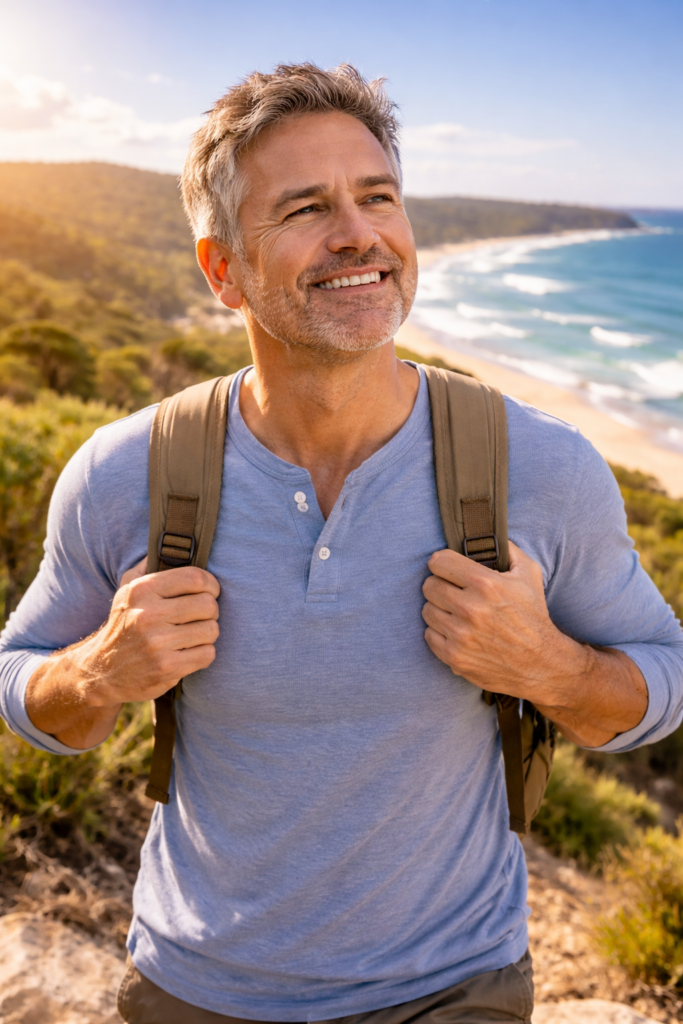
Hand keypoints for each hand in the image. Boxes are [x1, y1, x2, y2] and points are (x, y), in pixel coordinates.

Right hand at [26, 560, 219, 747]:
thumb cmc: (123, 625)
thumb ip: (147, 566)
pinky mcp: (166, 668)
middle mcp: (148, 615)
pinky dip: (203, 654)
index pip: (195, 578)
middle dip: (210, 611)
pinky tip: (188, 652)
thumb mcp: (126, 590)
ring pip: (211, 630)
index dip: (211, 584)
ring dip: (207, 634)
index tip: (209, 592)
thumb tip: (171, 546)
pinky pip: (208, 654)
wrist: (101, 671)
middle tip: (200, 616)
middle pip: (208, 605)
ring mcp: (157, 643)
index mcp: (142, 590)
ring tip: (192, 635)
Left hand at [421, 541, 580, 705]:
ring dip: (439, 609)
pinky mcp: (454, 657)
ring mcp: (460, 636)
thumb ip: (507, 549)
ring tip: (457, 612)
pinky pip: (429, 635)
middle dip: (440, 585)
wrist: (541, 664)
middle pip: (428, 585)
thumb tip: (486, 535)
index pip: (438, 562)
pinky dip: (440, 632)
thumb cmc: (533, 615)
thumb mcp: (529, 573)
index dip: (442, 563)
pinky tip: (457, 631)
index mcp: (485, 584)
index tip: (449, 569)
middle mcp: (470, 609)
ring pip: (427, 610)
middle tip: (453, 591)